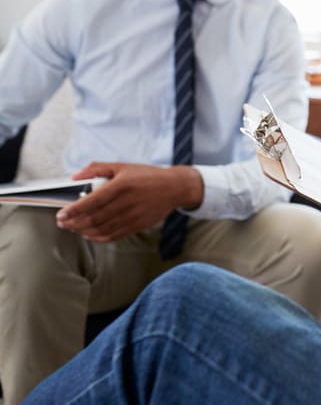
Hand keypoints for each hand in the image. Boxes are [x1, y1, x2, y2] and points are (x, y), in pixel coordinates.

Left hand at [55, 163, 203, 242]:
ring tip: (74, 228)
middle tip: (63, 223)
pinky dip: (98, 238)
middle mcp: (126, 202)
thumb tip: (75, 177)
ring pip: (102, 229)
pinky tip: (90, 234)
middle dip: (74, 223)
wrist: (174, 187)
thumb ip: (97, 168)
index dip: (73, 210)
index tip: (61, 214)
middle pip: (93, 218)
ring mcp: (133, 216)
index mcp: (121, 185)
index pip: (91, 202)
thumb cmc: (148, 176)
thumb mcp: (122, 166)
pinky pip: (114, 236)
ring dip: (84, 231)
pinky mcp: (138, 225)